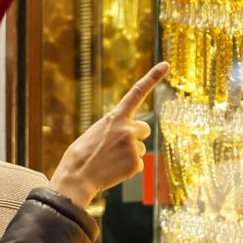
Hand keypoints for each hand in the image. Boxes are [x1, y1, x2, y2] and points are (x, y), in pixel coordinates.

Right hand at [45, 63, 166, 210]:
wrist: (76, 177)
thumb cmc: (81, 156)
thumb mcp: (95, 133)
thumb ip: (113, 128)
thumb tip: (128, 137)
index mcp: (114, 117)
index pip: (136, 93)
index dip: (152, 78)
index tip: (166, 65)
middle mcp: (127, 128)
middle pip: (144, 129)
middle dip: (136, 136)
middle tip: (117, 147)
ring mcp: (133, 145)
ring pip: (140, 149)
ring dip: (129, 155)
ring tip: (110, 161)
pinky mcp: (136, 163)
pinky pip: (138, 165)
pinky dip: (128, 169)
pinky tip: (114, 171)